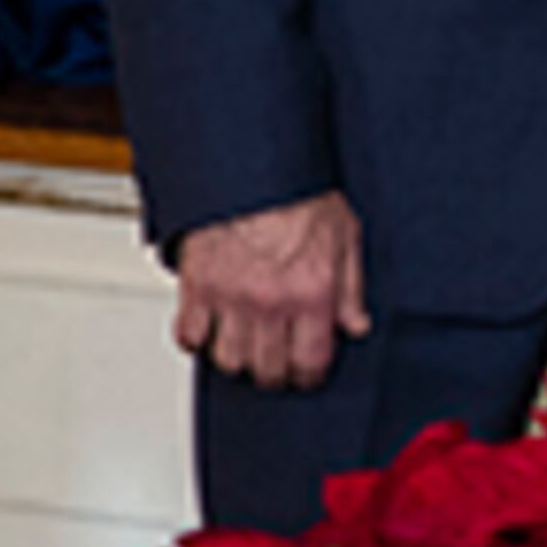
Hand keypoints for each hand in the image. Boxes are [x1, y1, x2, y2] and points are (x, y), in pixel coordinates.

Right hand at [174, 191, 370, 388]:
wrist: (251, 171)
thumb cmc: (298, 196)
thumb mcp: (346, 235)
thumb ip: (352, 286)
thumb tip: (357, 324)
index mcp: (312, 292)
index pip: (311, 361)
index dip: (310, 375)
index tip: (307, 373)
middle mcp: (271, 302)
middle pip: (268, 369)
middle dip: (276, 373)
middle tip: (278, 365)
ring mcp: (231, 298)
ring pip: (229, 360)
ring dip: (239, 360)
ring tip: (248, 349)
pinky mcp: (197, 287)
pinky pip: (189, 336)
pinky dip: (197, 341)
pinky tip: (211, 332)